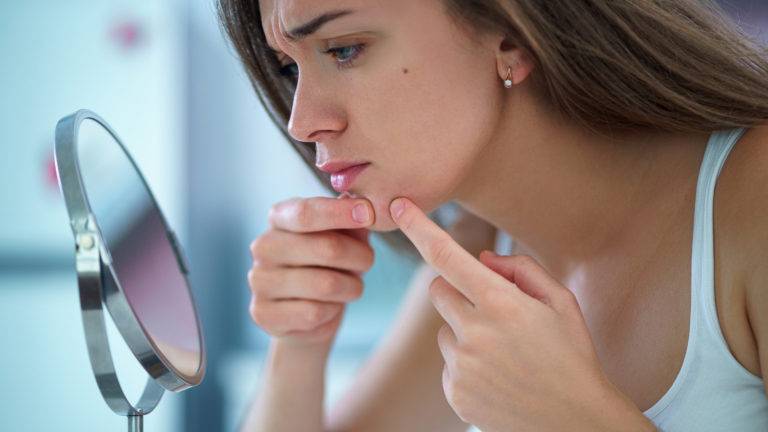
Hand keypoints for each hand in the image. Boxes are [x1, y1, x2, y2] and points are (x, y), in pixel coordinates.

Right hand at [248, 195, 374, 346]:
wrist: (308, 315)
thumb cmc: (329, 267)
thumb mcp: (345, 239)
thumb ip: (352, 222)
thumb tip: (356, 203)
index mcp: (279, 218)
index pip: (306, 212)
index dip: (340, 213)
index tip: (368, 213)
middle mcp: (264, 246)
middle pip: (326, 248)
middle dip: (360, 257)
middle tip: (368, 261)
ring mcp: (259, 280)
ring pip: (326, 285)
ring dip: (352, 287)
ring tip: (352, 287)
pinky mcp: (263, 313)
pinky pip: (315, 313)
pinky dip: (333, 310)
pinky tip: (329, 307)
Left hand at [389, 198, 654, 430]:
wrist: (576, 421)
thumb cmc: (571, 354)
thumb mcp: (561, 302)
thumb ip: (521, 269)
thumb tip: (481, 259)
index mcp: (501, 304)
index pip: (446, 256)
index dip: (419, 227)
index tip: (398, 205)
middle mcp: (475, 333)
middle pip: (438, 290)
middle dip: (457, 290)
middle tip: (491, 308)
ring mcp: (462, 367)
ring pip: (444, 330)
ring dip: (465, 332)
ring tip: (504, 353)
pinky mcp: (455, 393)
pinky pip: (448, 363)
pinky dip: (466, 364)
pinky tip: (497, 376)